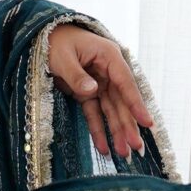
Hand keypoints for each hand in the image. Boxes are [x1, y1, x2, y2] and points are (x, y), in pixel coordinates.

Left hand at [46, 23, 152, 160]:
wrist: (44, 36)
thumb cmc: (55, 41)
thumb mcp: (63, 56)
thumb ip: (76, 74)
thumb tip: (92, 90)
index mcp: (109, 57)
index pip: (125, 84)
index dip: (136, 104)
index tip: (146, 122)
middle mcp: (108, 72)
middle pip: (121, 102)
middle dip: (128, 125)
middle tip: (136, 147)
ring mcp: (99, 83)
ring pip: (111, 111)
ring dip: (117, 131)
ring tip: (124, 153)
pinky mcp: (87, 93)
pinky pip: (94, 113)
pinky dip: (98, 130)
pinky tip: (103, 147)